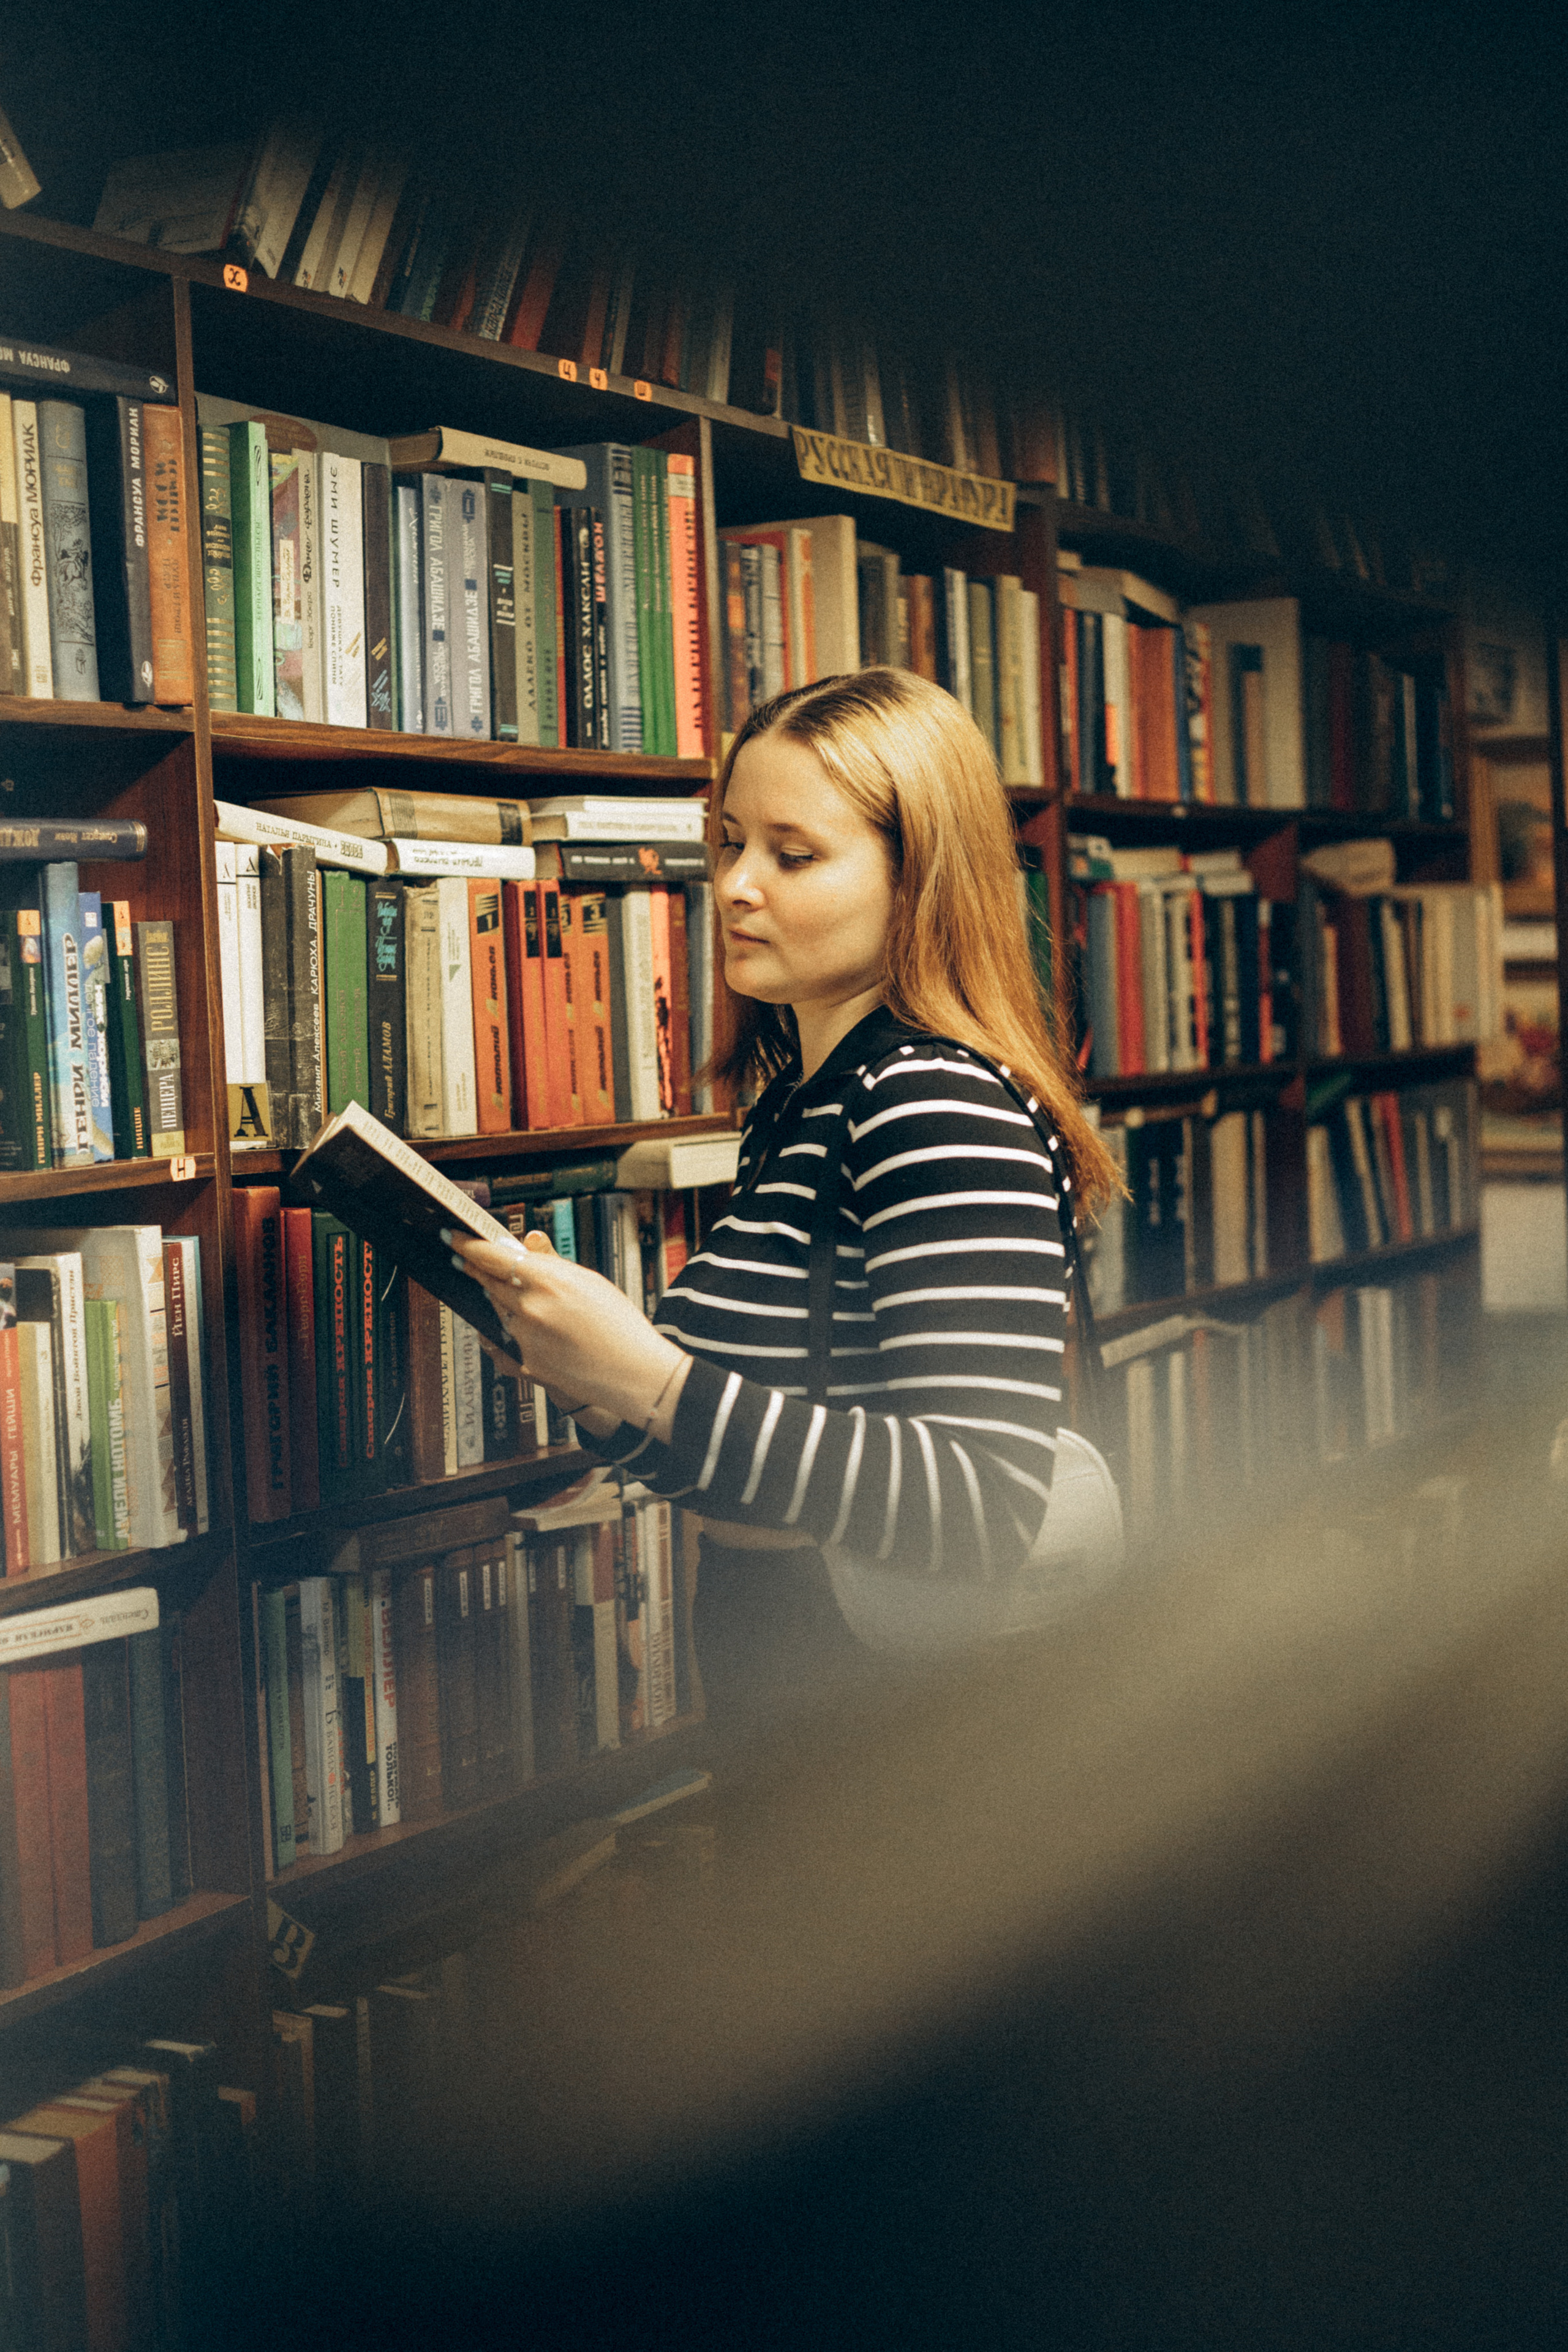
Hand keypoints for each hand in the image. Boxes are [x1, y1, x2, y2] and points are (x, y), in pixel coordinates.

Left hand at [444, 1227, 691, 1441]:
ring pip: (501, 1312)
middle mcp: (530, 1307)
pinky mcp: (525, 1363)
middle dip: (477, 1271)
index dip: (466, 1245)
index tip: (451, 1237)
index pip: (492, 1256)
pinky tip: (544, 1335)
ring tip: (532, 1304)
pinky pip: (510, 1341)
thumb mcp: (590, 1282)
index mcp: (548, 1279)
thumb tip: (528, 1240)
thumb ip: (552, 1261)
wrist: (632, 1373)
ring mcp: (524, 1337)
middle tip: (466, 1261)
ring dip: (505, 1303)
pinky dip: (520, 1333)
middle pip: (488, 1283)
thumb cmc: (618, 1324)